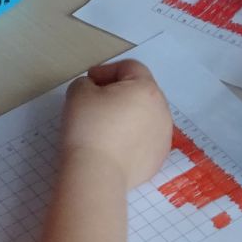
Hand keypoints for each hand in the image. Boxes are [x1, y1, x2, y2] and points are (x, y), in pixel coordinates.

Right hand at [59, 59, 172, 187]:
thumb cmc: (88, 126)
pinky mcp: (159, 158)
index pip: (130, 68)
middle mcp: (162, 110)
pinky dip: (133, 137)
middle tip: (97, 101)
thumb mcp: (78, 93)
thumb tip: (94, 90)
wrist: (97, 173)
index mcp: (146, 89)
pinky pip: (146, 139)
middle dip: (120, 92)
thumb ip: (86, 82)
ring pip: (146, 116)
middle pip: (141, 92)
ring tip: (107, 125)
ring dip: (129, 115)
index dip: (108, 70)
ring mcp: (164, 136)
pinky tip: (115, 145)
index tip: (91, 81)